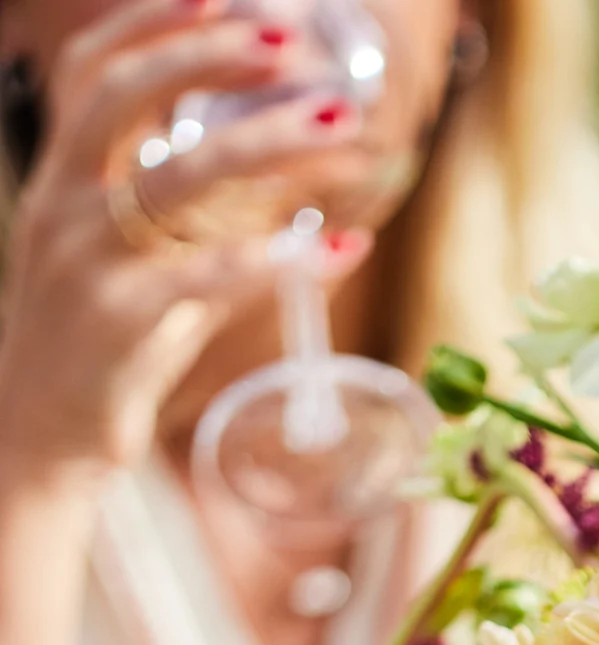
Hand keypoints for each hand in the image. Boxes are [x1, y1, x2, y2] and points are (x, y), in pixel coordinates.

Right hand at [0, 0, 368, 485]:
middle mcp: (66, 204)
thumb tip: (302, 209)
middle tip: (291, 44)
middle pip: (124, 95)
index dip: (153, 24)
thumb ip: (199, 229)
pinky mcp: (120, 323)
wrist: (45, 437)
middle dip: (207, 55)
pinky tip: (341, 246)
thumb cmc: (102, 349)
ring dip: (268, 144)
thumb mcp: (138, 268)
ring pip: (180, 178)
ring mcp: (88, 260)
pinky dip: (282, 258)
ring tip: (341, 130)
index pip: (94, 71)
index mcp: (63, 178)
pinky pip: (209, 277)